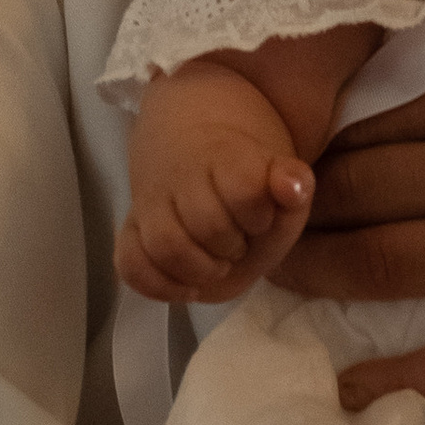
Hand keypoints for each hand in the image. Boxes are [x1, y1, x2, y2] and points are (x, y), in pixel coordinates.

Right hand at [119, 65, 312, 304]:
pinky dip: (159, 285)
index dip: (258, 215)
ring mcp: (149, 202)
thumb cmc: (246, 167)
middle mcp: (180, 175)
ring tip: (217, 266)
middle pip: (206, 226)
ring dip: (199, 269)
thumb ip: (294, 183)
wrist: (193, 137)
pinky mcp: (131, 228)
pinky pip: (130, 263)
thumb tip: (292, 189)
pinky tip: (188, 287)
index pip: (243, 191)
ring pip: (165, 247)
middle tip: (239, 243)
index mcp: (224, 155)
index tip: (261, 217)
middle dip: (232, 246)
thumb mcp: (280, 170)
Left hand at [280, 0, 424, 404]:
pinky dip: (402, 377)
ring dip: (315, 270)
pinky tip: (355, 387)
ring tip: (268, 268)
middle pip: (361, 186)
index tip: (282, 126)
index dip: (316, 117)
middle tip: (257, 199)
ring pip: (384, 265)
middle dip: (300, 194)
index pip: (373, 102)